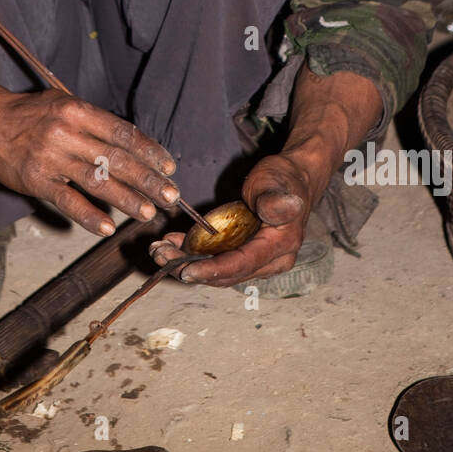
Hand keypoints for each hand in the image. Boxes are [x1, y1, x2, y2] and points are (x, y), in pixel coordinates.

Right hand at [0, 64, 179, 235]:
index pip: (122, 133)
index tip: (168, 167)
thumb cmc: (30, 113)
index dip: (149, 151)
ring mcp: (51, 158)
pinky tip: (108, 227)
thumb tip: (132, 144)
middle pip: (117, 159)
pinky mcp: (36, 181)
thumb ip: (95, 122)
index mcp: (77, 110)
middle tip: (171, 196)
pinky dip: (89, 216)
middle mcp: (66, 132)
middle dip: (148, 180)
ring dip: (127, 200)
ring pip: (98, 182)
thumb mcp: (63, 103)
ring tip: (149, 212)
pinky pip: (68, 201)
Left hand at [149, 151, 316, 286]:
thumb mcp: (277, 182)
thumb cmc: (284, 178)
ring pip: (218, 271)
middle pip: (226, 274)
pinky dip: (195, 255)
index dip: (212, 270)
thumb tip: (278, 209)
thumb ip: (274, 200)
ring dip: (187, 263)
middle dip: (190, 268)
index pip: (241, 264)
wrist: (293, 177)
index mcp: (280, 247)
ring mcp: (257, 260)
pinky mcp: (245, 254)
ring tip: (159, 250)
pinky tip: (173, 243)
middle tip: (160, 255)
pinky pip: (218, 260)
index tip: (186, 271)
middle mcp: (270, 261)